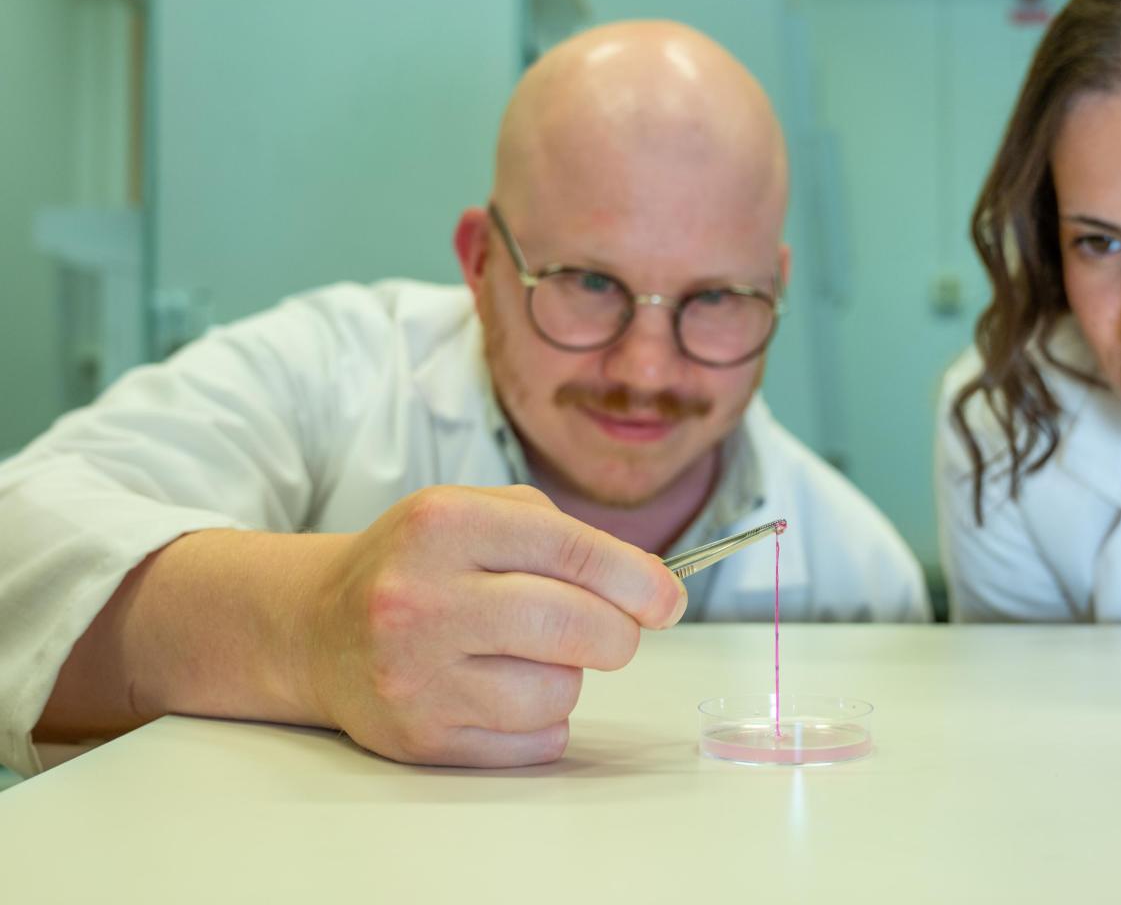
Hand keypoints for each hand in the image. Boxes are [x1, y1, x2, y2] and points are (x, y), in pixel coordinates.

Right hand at [302, 485, 682, 766]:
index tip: (669, 601)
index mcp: (446, 525)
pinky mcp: (419, 739)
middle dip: (617, 634)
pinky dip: (541, 723)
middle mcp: (422, 599)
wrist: (317, 626)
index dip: (641, 582)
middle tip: (611, 631)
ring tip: (525, 656)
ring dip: (566, 677)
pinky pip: (535, 744)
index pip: (575, 552)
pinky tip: (501, 691)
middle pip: (576, 628)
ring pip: (559, 693)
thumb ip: (565, 537)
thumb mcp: (477, 512)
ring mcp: (415, 676)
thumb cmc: (421, 563)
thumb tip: (654, 590)